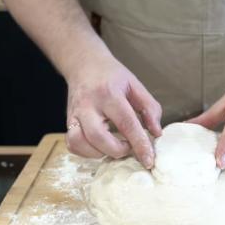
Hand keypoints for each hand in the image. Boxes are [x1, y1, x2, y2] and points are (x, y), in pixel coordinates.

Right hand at [65, 54, 161, 168]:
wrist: (84, 64)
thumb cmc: (113, 76)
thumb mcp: (136, 85)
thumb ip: (150, 108)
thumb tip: (156, 133)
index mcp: (109, 94)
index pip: (126, 123)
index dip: (139, 145)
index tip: (149, 160)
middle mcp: (88, 105)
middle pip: (98, 137)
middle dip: (117, 150)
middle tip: (129, 147)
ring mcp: (74, 114)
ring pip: (80, 143)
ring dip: (101, 153)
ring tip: (115, 146)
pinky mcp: (68, 121)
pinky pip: (73, 145)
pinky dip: (87, 152)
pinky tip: (100, 147)